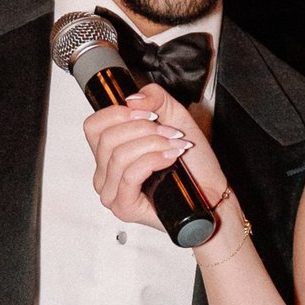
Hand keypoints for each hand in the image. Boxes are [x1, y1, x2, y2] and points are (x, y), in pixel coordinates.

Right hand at [84, 83, 233, 231]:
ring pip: (119, 156)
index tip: (150, 114)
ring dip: (153, 145)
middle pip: (107, 139)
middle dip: (143, 129)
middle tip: (170, 134)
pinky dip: (152, 161)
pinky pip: (129, 175)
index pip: (94, 126)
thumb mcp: (175, 117)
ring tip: (175, 147)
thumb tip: (132, 99)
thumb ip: (154, 98)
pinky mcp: (123, 207)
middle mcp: (105, 173)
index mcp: (110, 152)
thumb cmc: (193, 163)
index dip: (119, 114)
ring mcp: (111, 192)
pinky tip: (169, 160)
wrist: (210, 192)